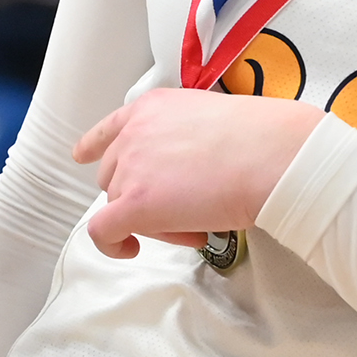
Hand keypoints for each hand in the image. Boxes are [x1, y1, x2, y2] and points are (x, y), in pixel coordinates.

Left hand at [73, 88, 322, 258]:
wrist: (271, 156)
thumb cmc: (262, 139)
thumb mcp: (212, 117)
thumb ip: (186, 136)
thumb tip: (189, 169)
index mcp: (153, 107)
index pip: (111, 128)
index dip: (95, 145)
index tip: (85, 154)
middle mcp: (134, 133)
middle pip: (115, 174)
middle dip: (142, 194)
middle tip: (185, 206)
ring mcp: (131, 169)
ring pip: (117, 204)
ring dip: (147, 219)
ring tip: (193, 222)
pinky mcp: (134, 205)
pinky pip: (104, 232)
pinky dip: (113, 244)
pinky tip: (131, 249)